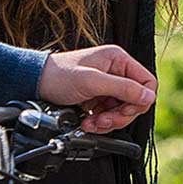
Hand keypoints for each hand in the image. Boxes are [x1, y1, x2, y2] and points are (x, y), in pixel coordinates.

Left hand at [37, 45, 156, 132]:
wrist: (34, 84)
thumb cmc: (59, 75)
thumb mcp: (93, 81)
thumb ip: (123, 88)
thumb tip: (148, 97)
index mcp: (119, 60)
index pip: (147, 82)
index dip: (140, 99)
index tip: (126, 110)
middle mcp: (116, 71)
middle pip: (135, 100)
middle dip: (120, 115)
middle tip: (104, 120)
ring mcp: (107, 86)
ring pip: (122, 111)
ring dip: (108, 121)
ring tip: (92, 123)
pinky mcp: (98, 99)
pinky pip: (109, 115)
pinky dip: (100, 123)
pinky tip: (88, 122)